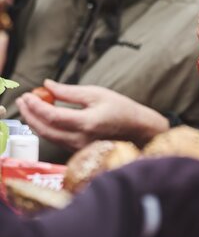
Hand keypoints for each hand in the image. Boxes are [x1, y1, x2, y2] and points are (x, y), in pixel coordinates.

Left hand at [16, 80, 168, 150]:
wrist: (138, 130)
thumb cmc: (121, 108)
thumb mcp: (96, 93)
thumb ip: (69, 91)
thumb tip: (47, 85)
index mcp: (87, 123)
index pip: (53, 116)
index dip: (36, 106)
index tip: (27, 95)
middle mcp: (81, 140)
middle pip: (46, 130)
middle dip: (30, 115)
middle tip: (22, 100)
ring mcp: (79, 148)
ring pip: (49, 137)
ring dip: (35, 122)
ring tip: (28, 107)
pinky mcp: (79, 151)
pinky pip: (56, 140)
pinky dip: (46, 128)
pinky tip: (42, 117)